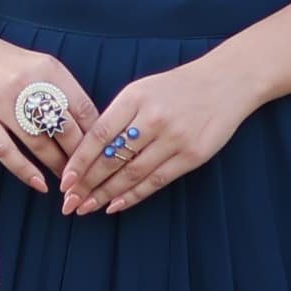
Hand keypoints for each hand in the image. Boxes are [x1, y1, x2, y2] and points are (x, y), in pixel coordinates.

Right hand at [0, 10, 104, 197]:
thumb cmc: (9, 65)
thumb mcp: (42, 67)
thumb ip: (65, 92)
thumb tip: (91, 129)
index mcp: (48, 69)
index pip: (82, 108)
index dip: (95, 135)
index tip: (102, 152)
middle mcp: (26, 84)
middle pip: (64, 129)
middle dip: (79, 156)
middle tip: (88, 174)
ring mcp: (0, 102)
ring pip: (38, 144)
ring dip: (57, 167)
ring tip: (68, 181)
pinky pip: (6, 151)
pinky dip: (26, 171)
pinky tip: (40, 184)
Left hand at [58, 50, 256, 218]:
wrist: (226, 83)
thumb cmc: (178, 87)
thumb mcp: (143, 89)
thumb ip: (118, 116)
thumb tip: (88, 152)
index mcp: (135, 97)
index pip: (99, 135)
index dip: (79, 161)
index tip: (64, 180)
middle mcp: (153, 118)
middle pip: (112, 158)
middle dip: (87, 184)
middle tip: (69, 201)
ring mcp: (174, 138)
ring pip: (132, 174)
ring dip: (106, 194)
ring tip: (86, 207)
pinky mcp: (192, 155)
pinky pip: (156, 181)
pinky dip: (133, 195)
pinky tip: (115, 205)